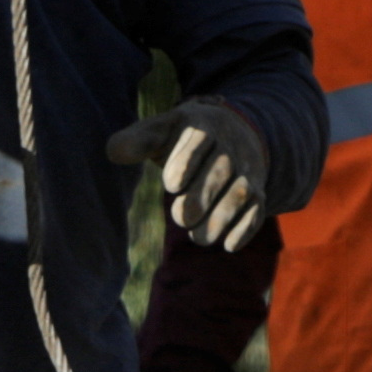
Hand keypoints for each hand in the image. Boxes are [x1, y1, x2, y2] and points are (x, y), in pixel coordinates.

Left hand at [103, 99, 277, 251]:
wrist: (233, 135)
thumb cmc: (185, 139)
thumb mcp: (162, 131)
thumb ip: (138, 140)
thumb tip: (113, 153)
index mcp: (204, 126)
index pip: (199, 140)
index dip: (185, 164)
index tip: (171, 184)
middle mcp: (231, 146)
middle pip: (221, 171)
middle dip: (202, 198)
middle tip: (182, 217)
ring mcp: (247, 170)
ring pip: (241, 194)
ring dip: (221, 219)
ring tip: (198, 238)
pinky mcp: (258, 193)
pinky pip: (257, 210)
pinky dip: (246, 229)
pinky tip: (228, 245)